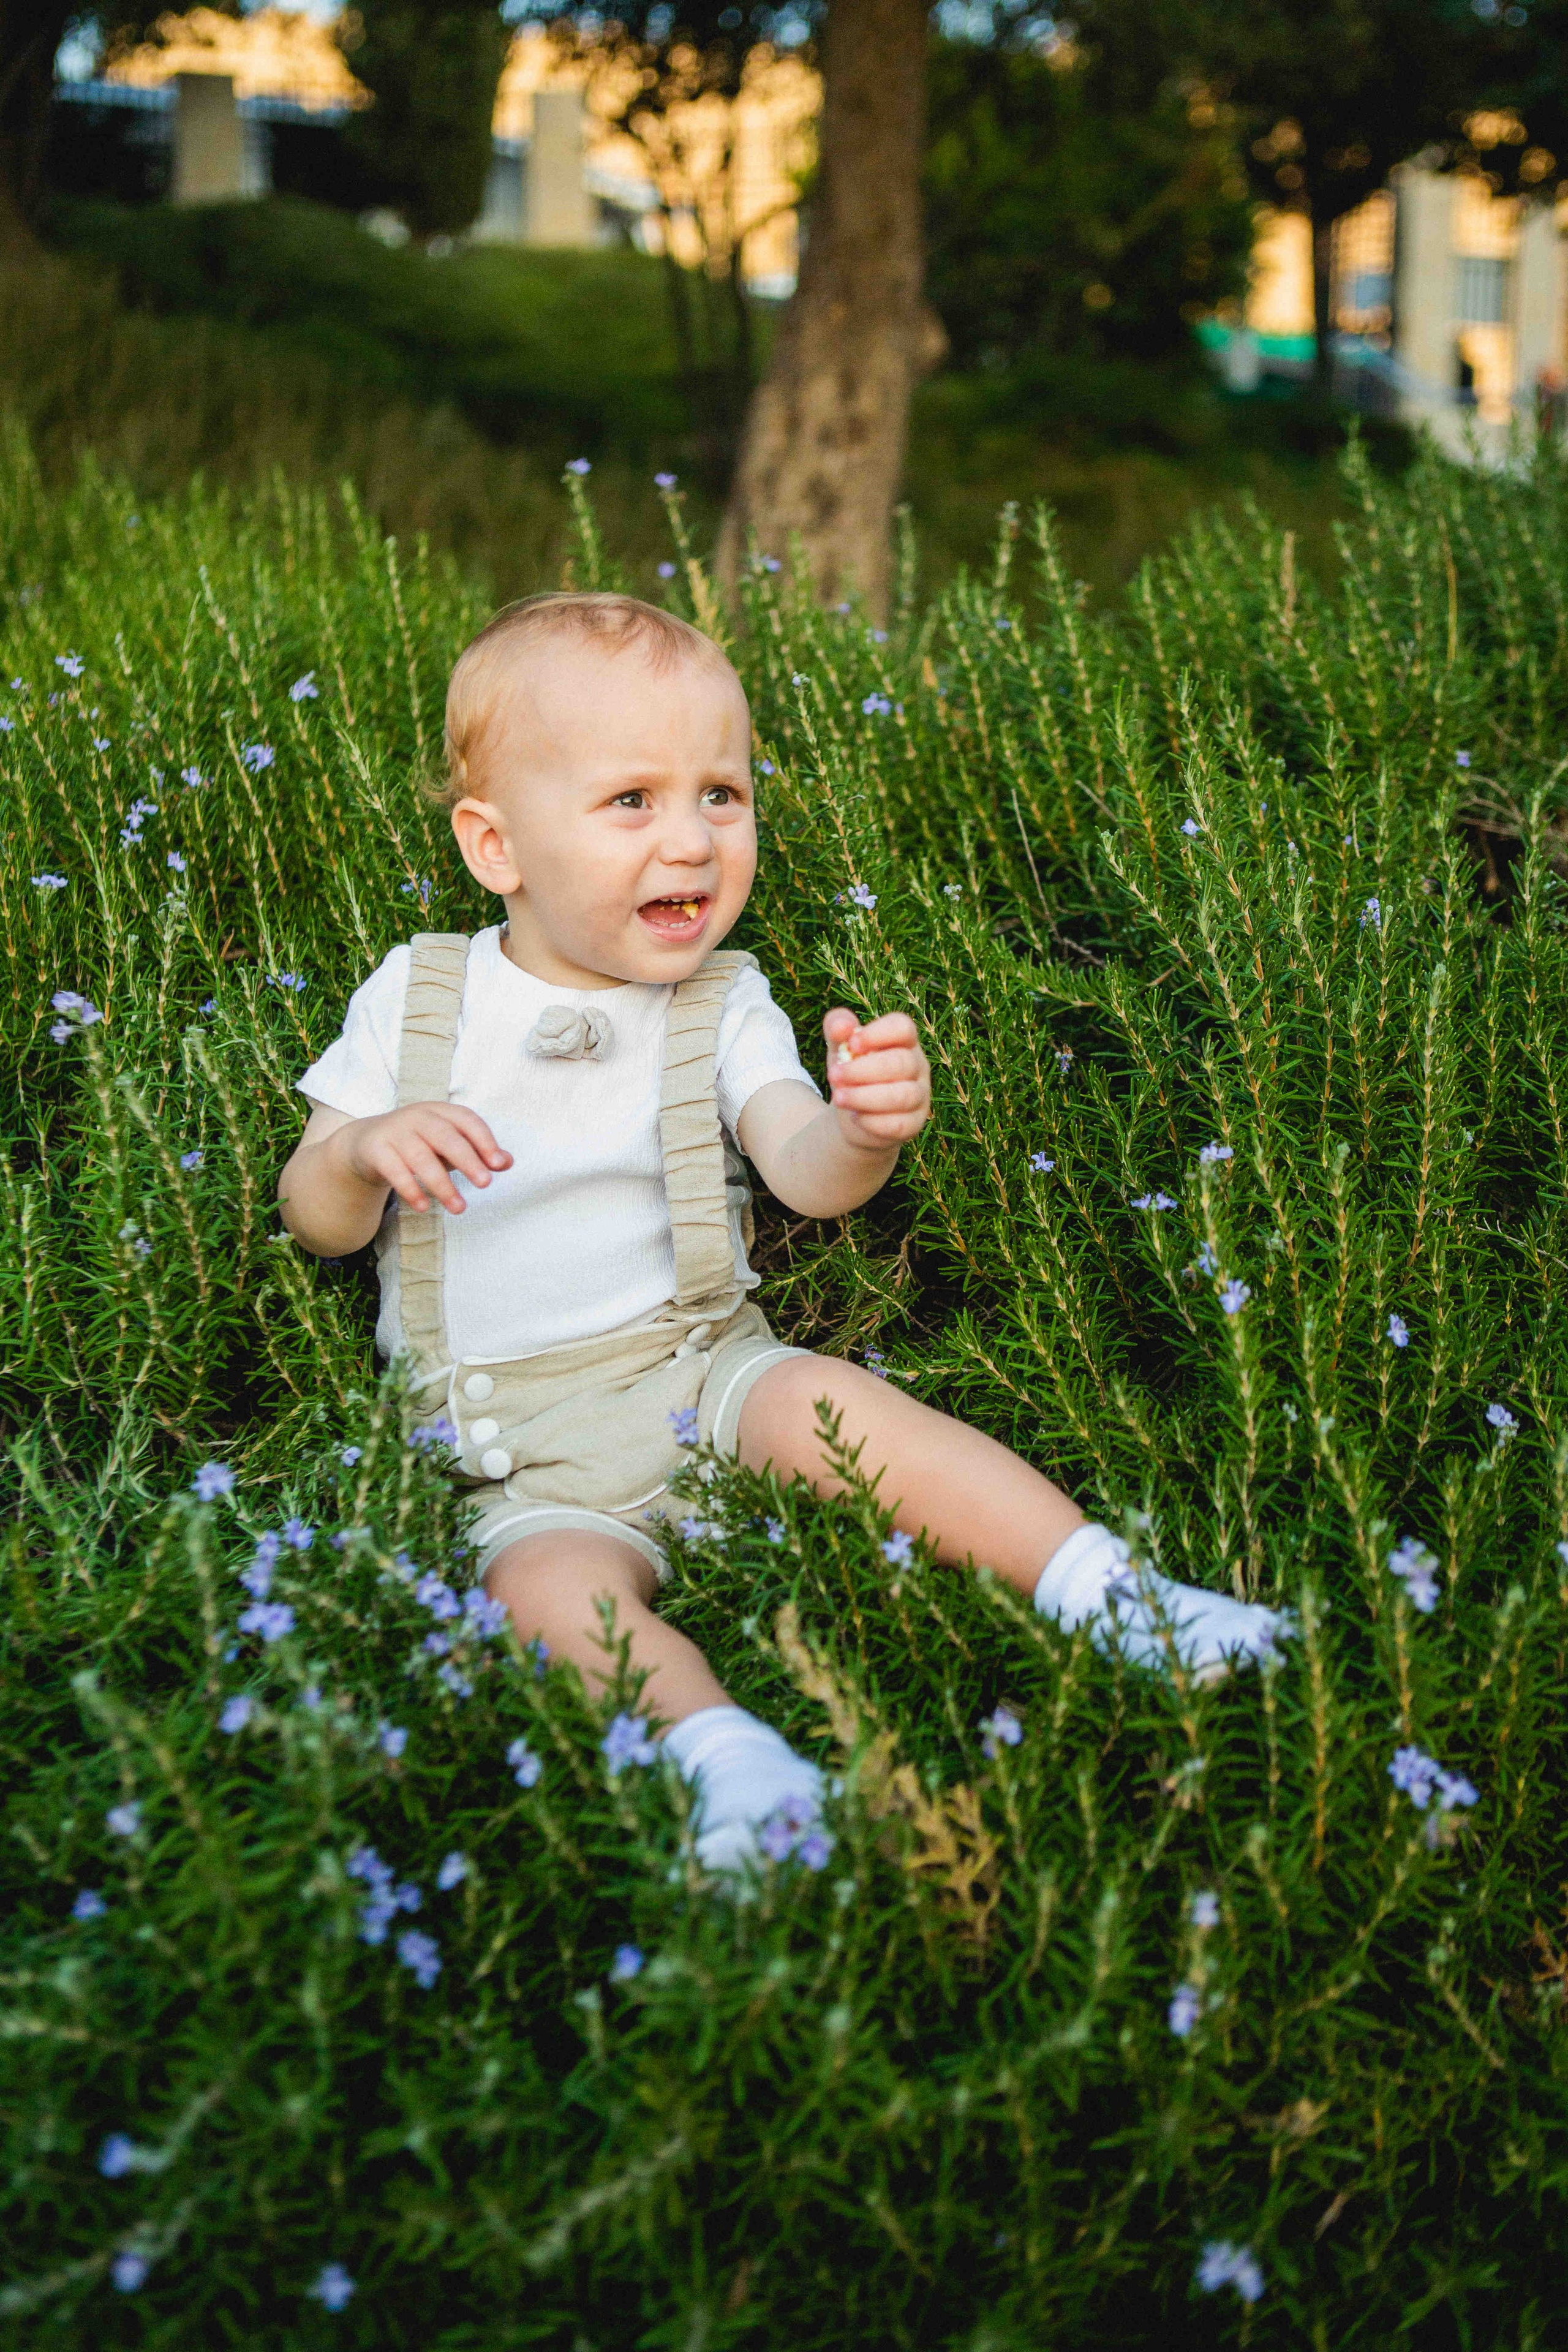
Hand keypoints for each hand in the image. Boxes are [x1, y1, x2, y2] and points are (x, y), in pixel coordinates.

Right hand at [339, 1102, 511, 1214]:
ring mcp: (395, 1131)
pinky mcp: (376, 1149)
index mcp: (440, 1111)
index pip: (467, 1120)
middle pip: (445, 1137)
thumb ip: (477, 1152)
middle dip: (467, 1160)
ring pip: (420, 1157)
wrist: (367, 1142)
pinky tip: (423, 1207)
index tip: (499, 1164)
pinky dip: (410, 1189)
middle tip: (485, 1184)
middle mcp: (418, 1117)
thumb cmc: (419, 1144)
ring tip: (459, 1208)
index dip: (484, 1140)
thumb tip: (507, 1162)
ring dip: (442, 1185)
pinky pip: (394, 1170)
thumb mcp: (448, 1145)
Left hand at [823, 1008, 930, 1148]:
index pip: (902, 1028)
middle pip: (902, 1063)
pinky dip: (873, 1121)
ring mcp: (920, 1096)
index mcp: (903, 1041)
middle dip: (863, 1070)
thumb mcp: (840, 1048)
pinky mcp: (913, 1124)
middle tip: (833, 1075)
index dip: (878, 1033)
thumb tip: (841, 1026)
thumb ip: (836, 1029)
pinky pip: (899, 1124)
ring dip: (865, 1097)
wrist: (855, 1115)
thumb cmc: (852, 1073)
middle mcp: (917, 1066)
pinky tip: (855, 1117)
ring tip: (838, 1098)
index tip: (851, 1044)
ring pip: (903, 1095)